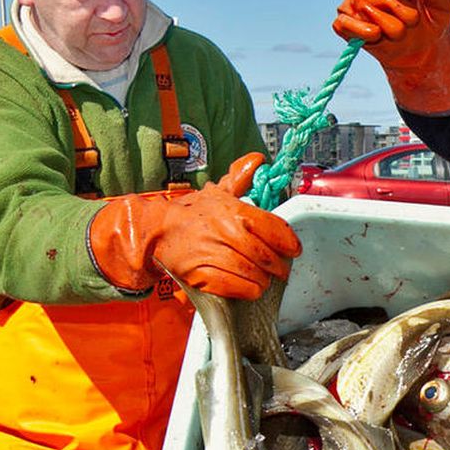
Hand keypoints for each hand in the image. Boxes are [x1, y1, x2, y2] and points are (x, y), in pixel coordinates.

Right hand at [89, 153, 302, 299]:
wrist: (156, 230)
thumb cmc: (193, 213)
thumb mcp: (217, 192)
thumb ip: (240, 178)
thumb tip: (257, 160)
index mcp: (232, 211)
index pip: (273, 228)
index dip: (288, 242)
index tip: (293, 249)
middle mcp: (223, 232)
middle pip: (265, 255)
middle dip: (278, 266)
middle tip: (280, 269)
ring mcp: (211, 254)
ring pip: (251, 273)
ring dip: (263, 279)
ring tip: (264, 278)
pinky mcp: (199, 275)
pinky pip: (233, 287)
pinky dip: (246, 290)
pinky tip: (251, 287)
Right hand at [333, 0, 449, 115]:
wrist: (423, 48)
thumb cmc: (431, 18)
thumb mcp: (443, 4)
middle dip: (397, 7)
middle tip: (412, 19)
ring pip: (362, 6)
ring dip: (388, 24)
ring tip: (401, 31)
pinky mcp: (345, 21)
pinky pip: (344, 23)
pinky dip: (362, 31)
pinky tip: (377, 35)